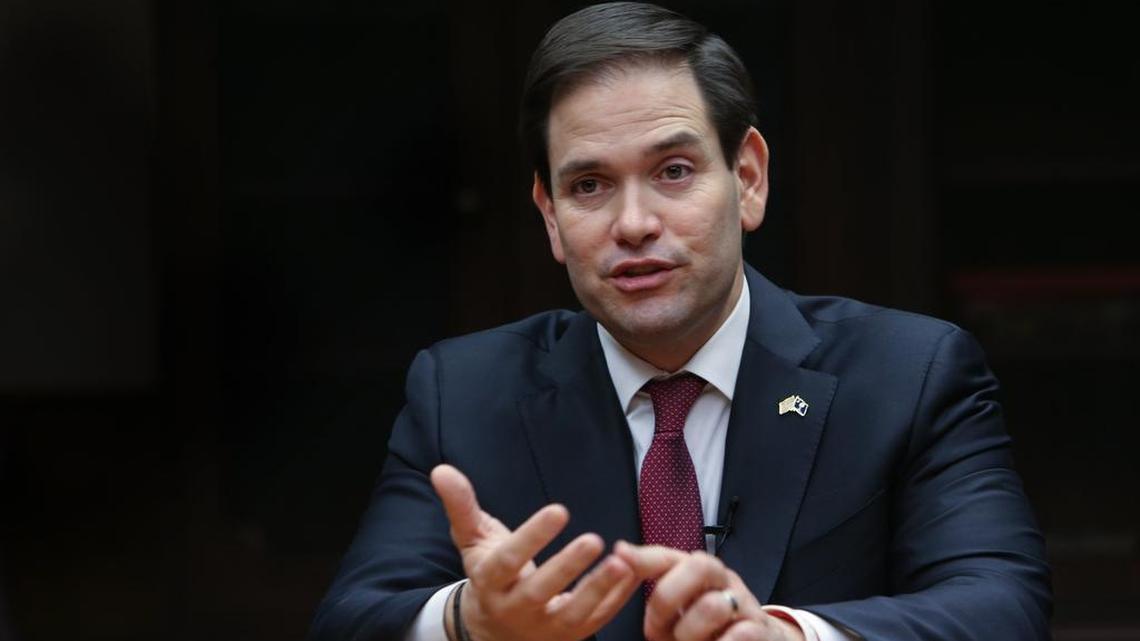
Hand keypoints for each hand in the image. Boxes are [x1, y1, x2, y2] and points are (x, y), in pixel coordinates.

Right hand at [431, 464, 638, 640]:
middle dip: (567, 567)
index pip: (509, 560)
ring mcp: (544, 627)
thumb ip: (461, 506)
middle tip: (594, 539)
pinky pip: (597, 620)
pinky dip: (617, 598)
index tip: (559, 510)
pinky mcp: (569, 636)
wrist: (494, 631)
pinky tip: (633, 571)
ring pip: (573, 613)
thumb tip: (441, 470)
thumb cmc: (489, 574)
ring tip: (622, 561)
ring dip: (599, 588)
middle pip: (540, 591)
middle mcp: (515, 608)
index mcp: (491, 581)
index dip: (532, 537)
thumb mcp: (473, 540)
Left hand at [615, 542, 805, 640]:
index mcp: (695, 572)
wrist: (757, 640)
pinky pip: (741, 633)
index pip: (669, 556)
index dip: (644, 556)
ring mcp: (743, 603)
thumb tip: (622, 554)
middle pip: (698, 565)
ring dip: (690, 632)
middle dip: (668, 597)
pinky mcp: (760, 629)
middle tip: (653, 630)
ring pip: (713, 605)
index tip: (619, 553)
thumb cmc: (706, 628)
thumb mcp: (678, 612)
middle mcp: (721, 580)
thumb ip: (657, 592)